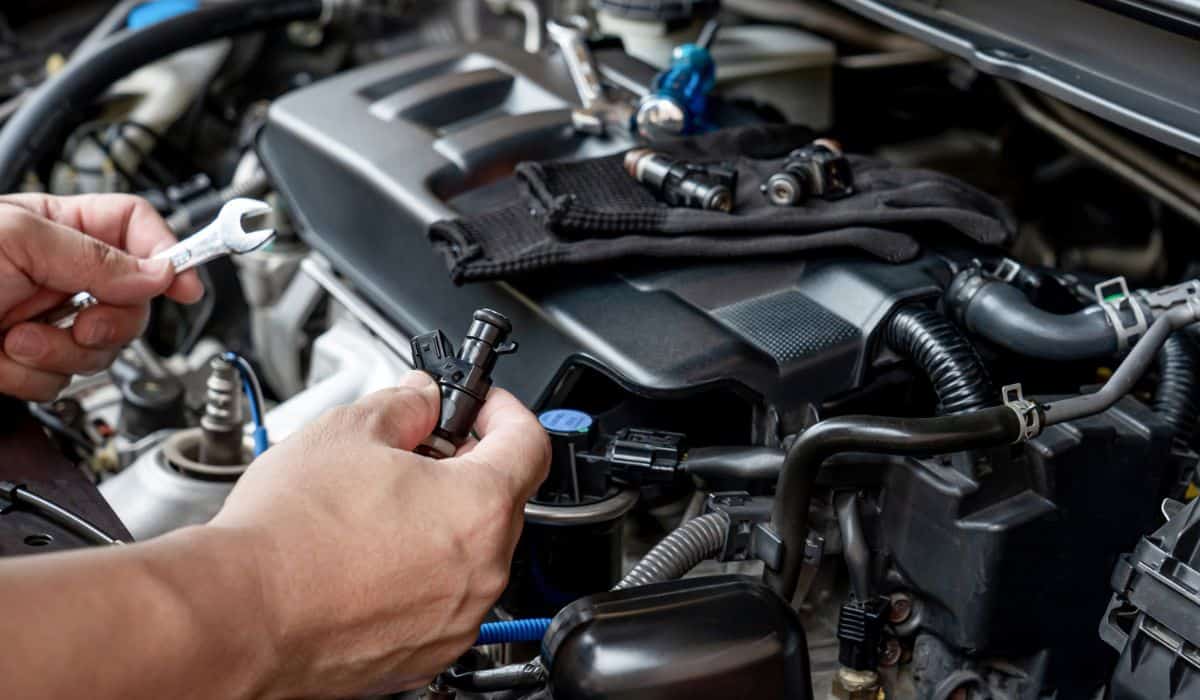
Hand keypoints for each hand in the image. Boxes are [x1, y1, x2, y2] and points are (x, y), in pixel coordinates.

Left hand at [0, 193, 202, 399]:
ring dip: (62, 353)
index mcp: (58, 229)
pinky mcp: (30, 362)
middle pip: (134, 301)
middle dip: (112, 322)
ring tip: (18, 339)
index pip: (136, 228)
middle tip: (85, 325)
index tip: (185, 285)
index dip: (168, 253)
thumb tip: (159, 272)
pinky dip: (32, 378)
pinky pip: (62, 382)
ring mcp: (48, 320)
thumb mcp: (17, 239)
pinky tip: (3, 358)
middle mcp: (60, 274)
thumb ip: (93, 255)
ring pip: (104, 349)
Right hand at [209, 371, 550, 696]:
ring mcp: (456, 619)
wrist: (238, 616)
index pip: (529, 443)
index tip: (480, 406)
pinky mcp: (424, 653)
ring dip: (443, 521)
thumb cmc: (288, 535)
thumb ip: (404, 404)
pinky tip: (370, 553)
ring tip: (380, 504)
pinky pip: (442, 599)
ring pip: (471, 553)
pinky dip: (421, 571)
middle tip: (418, 448)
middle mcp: (482, 572)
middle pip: (501, 500)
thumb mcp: (349, 431)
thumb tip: (422, 398)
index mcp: (479, 508)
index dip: (505, 411)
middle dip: (467, 465)